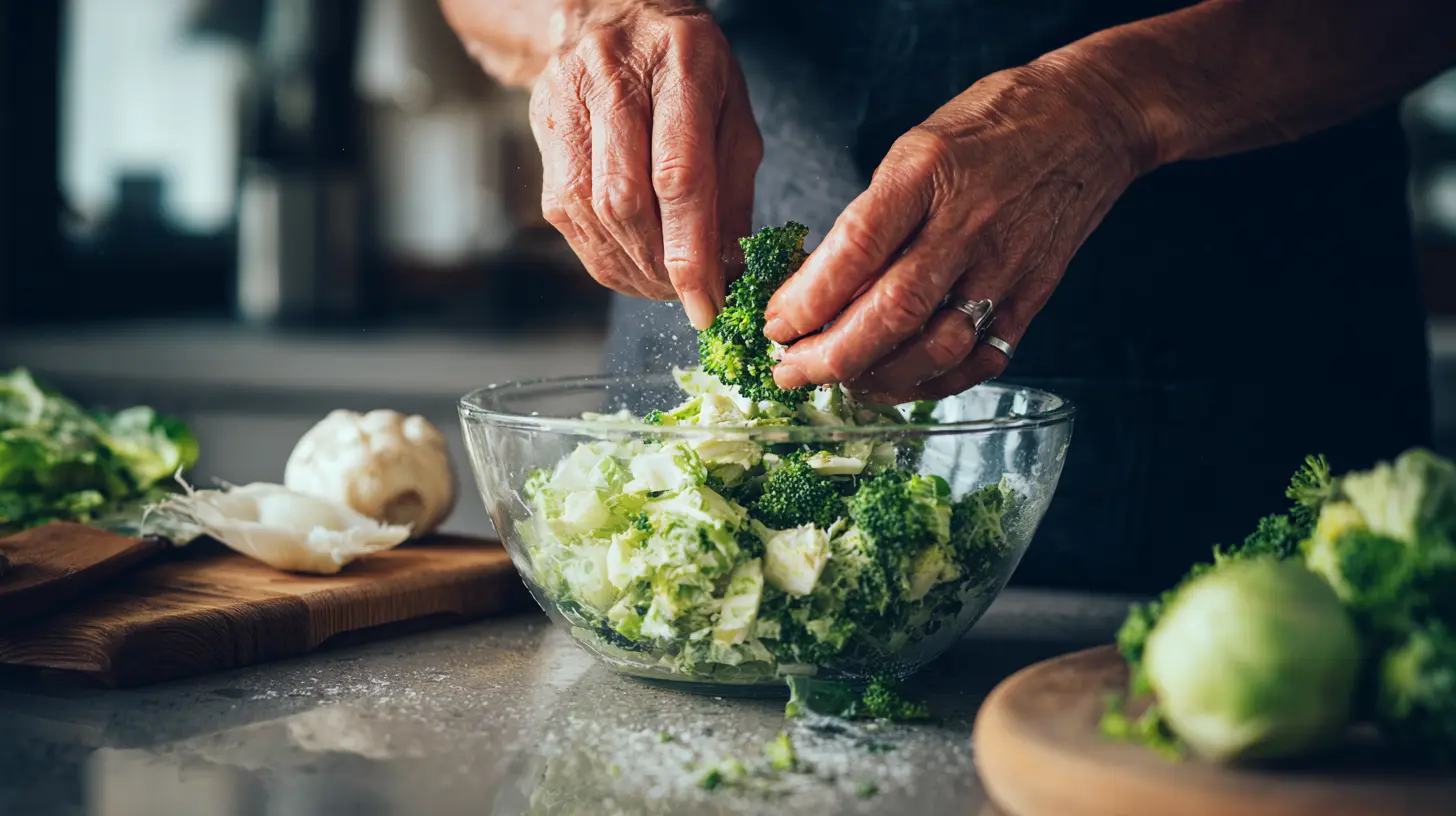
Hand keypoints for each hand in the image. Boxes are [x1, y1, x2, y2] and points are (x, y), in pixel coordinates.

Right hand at [527, 0, 760, 328]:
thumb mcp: (733, 108)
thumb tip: (727, 266)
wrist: (615, 10)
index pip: (678, 177)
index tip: (707, 302)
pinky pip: (564, 211)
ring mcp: (567, 101)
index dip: (690, 251)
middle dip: (658, 266)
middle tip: (687, 297)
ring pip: (587, 211)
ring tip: (661, 286)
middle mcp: (613, 78)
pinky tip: (629, 265)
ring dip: (627, 266)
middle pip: (624, 200)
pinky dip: (600, 253)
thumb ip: (733, 186)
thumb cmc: (688, 65)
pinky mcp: (541, 125)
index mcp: (678, 66)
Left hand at [762, 60, 1150, 399]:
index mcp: (927, 174)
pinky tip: (901, 383)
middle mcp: (967, 224)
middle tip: (789, 372)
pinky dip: (935, 383)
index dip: (808, 299)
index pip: (856, 249)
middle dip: (831, 355)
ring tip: (841, 382)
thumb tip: (816, 285)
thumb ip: (873, 214)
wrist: (1090, 119)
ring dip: (879, 378)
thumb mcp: (916, 146)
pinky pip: (982, 358)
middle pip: (893, 311)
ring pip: (936, 347)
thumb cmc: (990, 127)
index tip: (776, 324)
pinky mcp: (1034, 294)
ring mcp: (1006, 264)